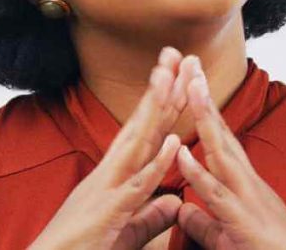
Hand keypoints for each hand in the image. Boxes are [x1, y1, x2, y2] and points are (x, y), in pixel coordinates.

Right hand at [27, 46, 198, 249]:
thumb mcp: (124, 233)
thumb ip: (149, 216)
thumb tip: (174, 201)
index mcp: (115, 177)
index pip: (142, 132)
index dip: (161, 103)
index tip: (176, 73)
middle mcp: (110, 174)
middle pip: (140, 125)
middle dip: (160, 89)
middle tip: (175, 53)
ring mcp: (108, 189)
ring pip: (137, 143)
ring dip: (155, 109)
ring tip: (172, 76)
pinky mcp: (109, 212)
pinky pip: (137, 185)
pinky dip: (155, 163)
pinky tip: (172, 142)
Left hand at [174, 57, 285, 249]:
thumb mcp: (228, 237)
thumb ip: (204, 222)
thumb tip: (182, 209)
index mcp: (242, 183)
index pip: (221, 139)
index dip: (205, 110)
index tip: (191, 80)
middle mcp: (246, 182)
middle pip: (221, 132)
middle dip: (204, 98)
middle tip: (190, 63)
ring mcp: (245, 197)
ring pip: (220, 152)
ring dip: (204, 119)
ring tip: (189, 87)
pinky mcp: (241, 220)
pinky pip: (216, 193)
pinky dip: (199, 172)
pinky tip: (182, 153)